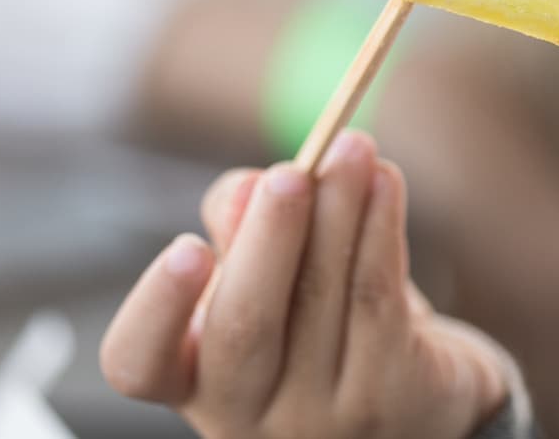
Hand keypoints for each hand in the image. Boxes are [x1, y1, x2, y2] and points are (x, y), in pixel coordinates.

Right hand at [100, 131, 511, 437]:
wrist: (419, 385)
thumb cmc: (321, 316)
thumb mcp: (268, 269)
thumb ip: (243, 227)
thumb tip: (247, 189)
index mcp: (192, 379)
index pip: (140, 362)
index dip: (158, 307)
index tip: (188, 246)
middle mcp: (248, 413)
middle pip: (244, 330)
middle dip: (268, 239)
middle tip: (291, 173)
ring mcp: (323, 418)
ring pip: (323, 300)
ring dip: (339, 210)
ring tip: (353, 147)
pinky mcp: (394, 400)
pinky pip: (379, 301)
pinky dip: (381, 229)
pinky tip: (385, 180)